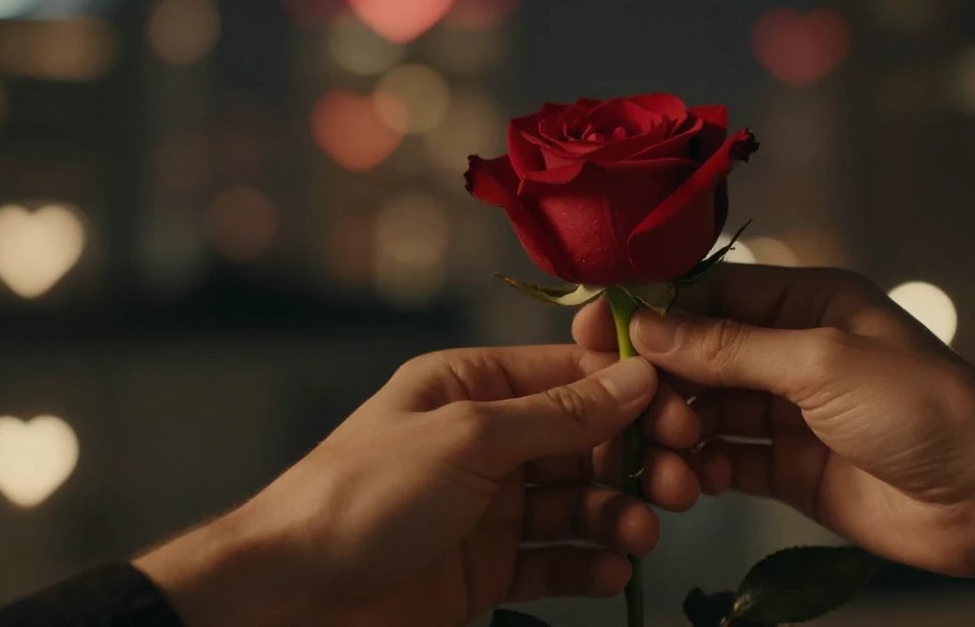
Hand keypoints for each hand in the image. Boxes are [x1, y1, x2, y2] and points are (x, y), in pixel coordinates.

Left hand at [135, 346, 702, 626]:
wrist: (290, 597)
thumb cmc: (365, 494)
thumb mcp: (469, 439)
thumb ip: (559, 414)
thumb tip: (638, 376)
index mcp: (473, 387)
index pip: (571, 377)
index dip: (632, 393)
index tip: (685, 416)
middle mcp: (487, 440)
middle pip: (585, 442)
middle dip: (634, 461)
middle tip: (680, 486)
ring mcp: (489, 507)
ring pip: (578, 502)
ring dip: (618, 514)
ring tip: (642, 535)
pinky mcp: (488, 568)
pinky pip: (555, 558)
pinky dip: (589, 562)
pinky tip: (614, 568)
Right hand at [574, 265, 974, 577]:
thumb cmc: (921, 408)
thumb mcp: (821, 363)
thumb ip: (730, 347)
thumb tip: (649, 326)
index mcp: (806, 300)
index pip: (709, 294)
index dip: (652, 313)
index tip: (596, 335)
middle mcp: (791, 349)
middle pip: (698, 355)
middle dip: (659, 382)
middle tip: (628, 412)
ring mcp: (788, 412)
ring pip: (704, 411)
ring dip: (674, 432)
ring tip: (664, 457)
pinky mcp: (787, 468)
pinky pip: (724, 460)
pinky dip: (699, 470)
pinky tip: (687, 484)